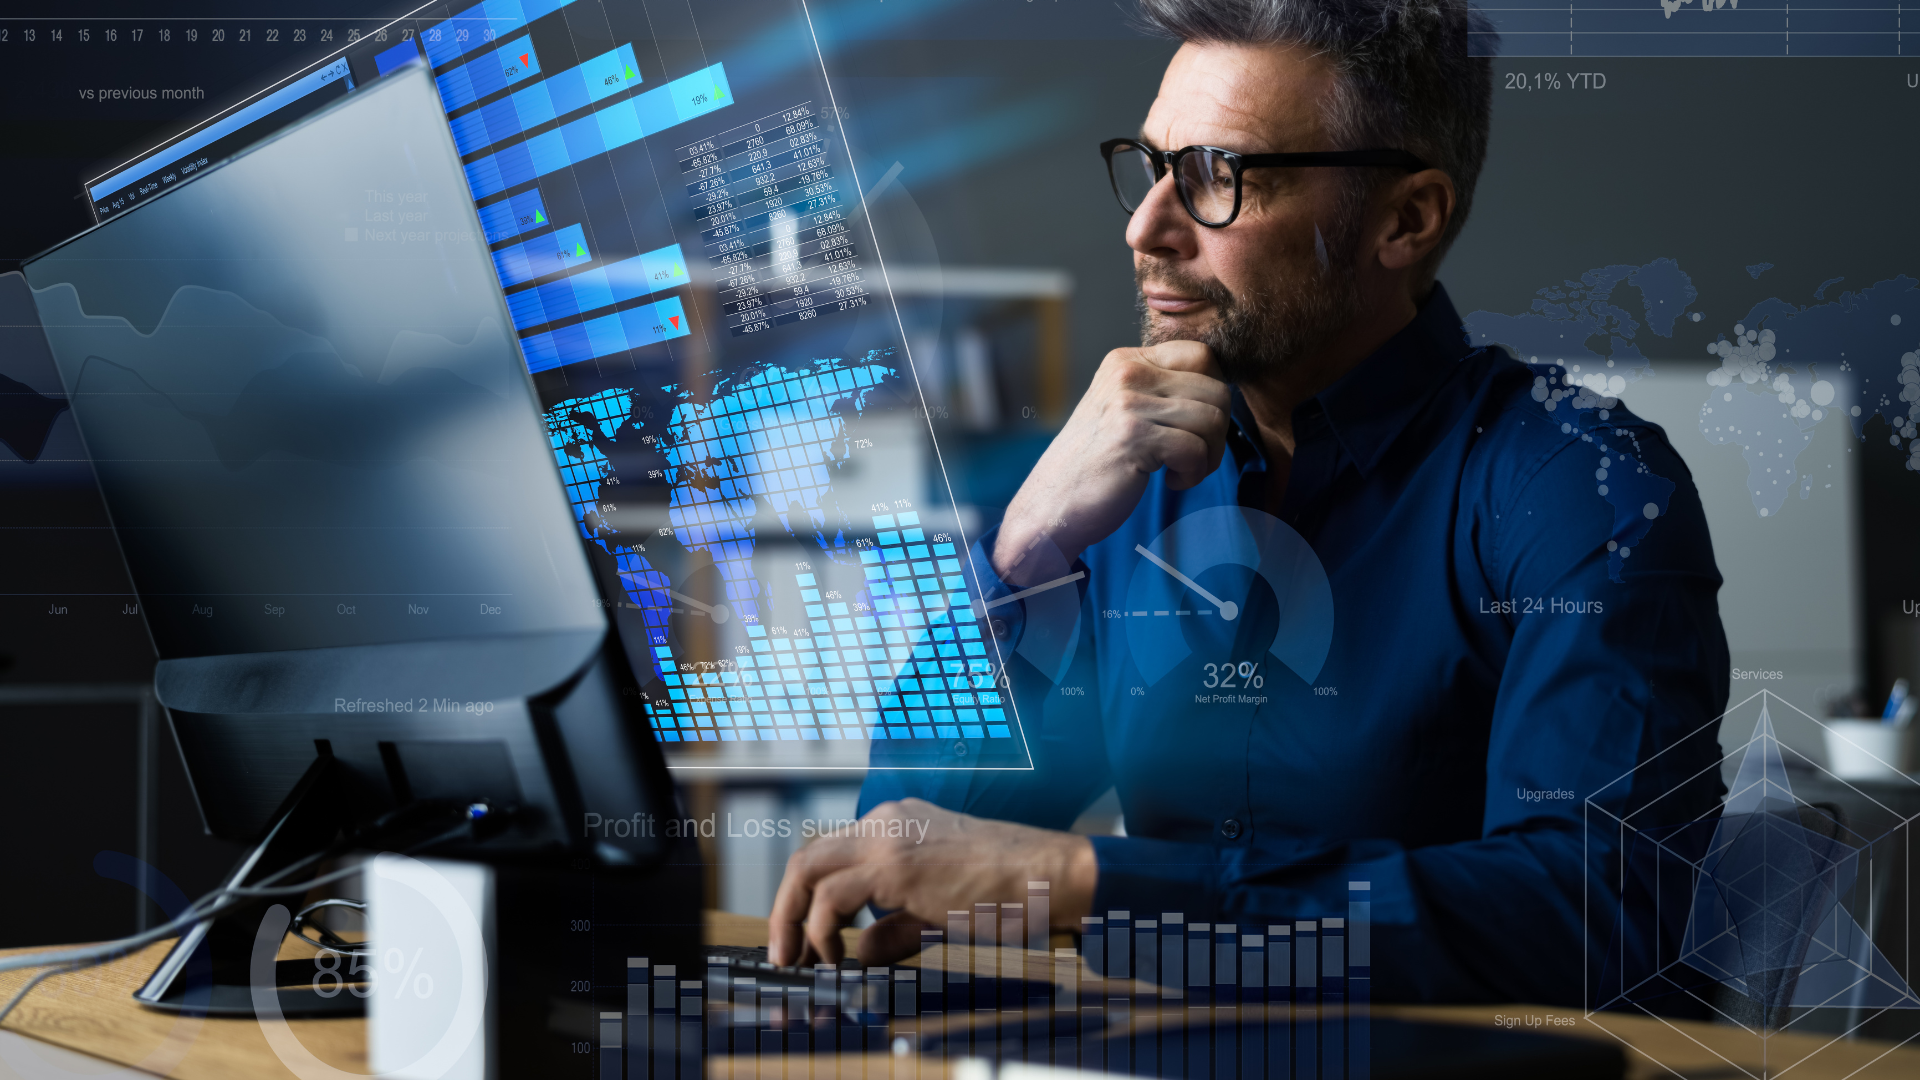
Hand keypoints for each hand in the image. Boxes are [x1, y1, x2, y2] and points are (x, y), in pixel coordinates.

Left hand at [766, 798, 1096, 966]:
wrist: (1050, 874)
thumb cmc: (1009, 890)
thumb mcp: (939, 908)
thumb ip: (895, 925)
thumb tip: (863, 951)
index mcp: (896, 822)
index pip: (829, 853)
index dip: (805, 899)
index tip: (802, 939)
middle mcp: (885, 820)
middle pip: (806, 857)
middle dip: (786, 910)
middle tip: (785, 955)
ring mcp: (888, 838)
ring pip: (807, 869)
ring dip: (796, 922)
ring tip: (806, 963)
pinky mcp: (896, 864)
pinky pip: (833, 896)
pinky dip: (824, 930)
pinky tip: (840, 957)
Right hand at [994, 340, 1229, 583]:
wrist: (1052, 505)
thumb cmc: (1097, 465)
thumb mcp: (1124, 410)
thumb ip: (1161, 391)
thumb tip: (1223, 389)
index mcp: (1126, 361)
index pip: (1201, 355)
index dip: (1213, 394)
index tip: (1195, 426)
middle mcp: (1127, 373)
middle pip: (1216, 390)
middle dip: (1217, 432)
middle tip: (1194, 457)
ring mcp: (1128, 403)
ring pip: (1212, 420)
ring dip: (1208, 456)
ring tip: (1181, 470)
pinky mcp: (1133, 437)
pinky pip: (1196, 449)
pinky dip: (1194, 473)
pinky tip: (1172, 480)